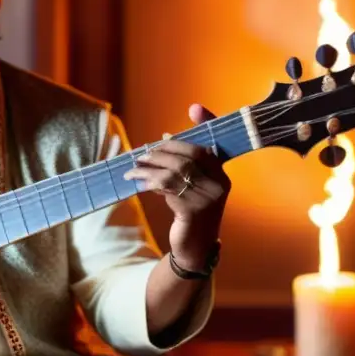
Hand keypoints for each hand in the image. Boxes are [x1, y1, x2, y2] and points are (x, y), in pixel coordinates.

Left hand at [123, 103, 230, 270]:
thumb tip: (165, 138)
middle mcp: (219, 185)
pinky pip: (168, 190)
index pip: (210, 146)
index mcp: (221, 176)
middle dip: (163, 151)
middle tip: (142, 153)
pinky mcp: (192, 212)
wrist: (194, 247)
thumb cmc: (190, 213)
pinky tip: (140, 183)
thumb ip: (183, 166)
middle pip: (189, 157)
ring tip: (133, 168)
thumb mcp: (190, 187)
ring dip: (150, 168)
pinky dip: (151, 183)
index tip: (194, 108)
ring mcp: (207, 199)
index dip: (205, 124)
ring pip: (175, 173)